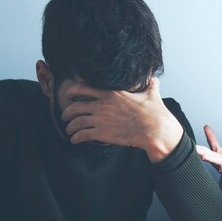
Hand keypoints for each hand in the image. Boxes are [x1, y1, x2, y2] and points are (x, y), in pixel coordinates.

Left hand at [61, 78, 182, 162]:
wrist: (156, 130)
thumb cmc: (155, 113)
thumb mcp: (152, 95)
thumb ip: (150, 86)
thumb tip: (155, 80)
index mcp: (111, 93)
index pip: (83, 88)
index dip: (72, 91)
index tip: (68, 95)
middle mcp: (102, 105)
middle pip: (75, 107)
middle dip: (67, 112)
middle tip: (65, 116)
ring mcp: (101, 119)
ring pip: (76, 122)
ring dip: (70, 127)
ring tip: (69, 130)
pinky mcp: (102, 134)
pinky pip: (82, 135)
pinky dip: (75, 138)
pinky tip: (75, 140)